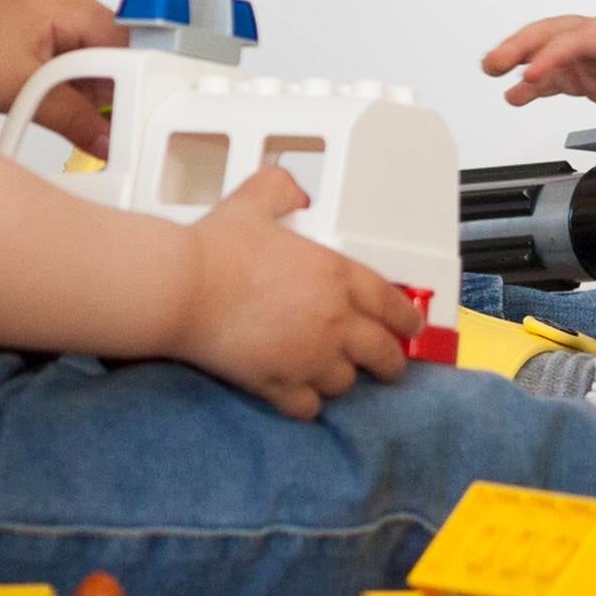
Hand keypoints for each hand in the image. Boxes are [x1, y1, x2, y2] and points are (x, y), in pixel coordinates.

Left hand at [0, 0, 128, 153]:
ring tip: (58, 102)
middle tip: (91, 116)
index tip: (126, 111)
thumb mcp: (24, 90)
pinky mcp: (38, 22)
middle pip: (108, 44)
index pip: (119, 37)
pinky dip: (68, 76)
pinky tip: (50, 94)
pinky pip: (71, 50)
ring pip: (91, 50)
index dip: (126, 77)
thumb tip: (108, 140)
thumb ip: (75, 117)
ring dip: (84, 83)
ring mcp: (48, 6)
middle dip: (103, 83)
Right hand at [175, 166, 424, 417]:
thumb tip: (295, 190)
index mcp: (336, 276)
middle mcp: (332, 321)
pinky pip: (308, 407)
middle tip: (389, 365)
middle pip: (381, 353)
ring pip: (344, 382)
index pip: (390, 303)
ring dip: (341, 378)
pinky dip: (307, 403)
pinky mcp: (278, 384)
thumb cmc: (217, 246)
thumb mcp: (255, 200)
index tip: (411, 328)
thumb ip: (282, 189)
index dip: (405, 319)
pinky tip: (301, 394)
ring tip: (331, 372)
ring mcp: (308, 358)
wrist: (183, 288)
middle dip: (390, 361)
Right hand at [483, 0, 595, 111]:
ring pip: (550, 53)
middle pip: (554, 34)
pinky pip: (560, 76)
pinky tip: (517, 95)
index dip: (554, 56)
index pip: (580, 39)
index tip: (531, 73)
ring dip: (521, 62)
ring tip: (492, 74)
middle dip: (521, 46)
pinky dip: (537, 85)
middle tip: (493, 63)